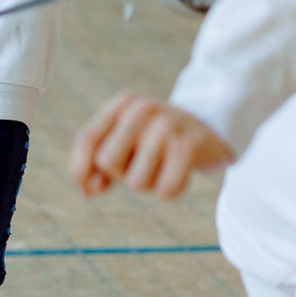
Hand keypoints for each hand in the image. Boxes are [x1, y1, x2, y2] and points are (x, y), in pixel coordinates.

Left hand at [72, 92, 232, 199]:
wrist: (216, 126)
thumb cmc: (163, 139)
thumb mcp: (130, 139)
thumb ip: (102, 162)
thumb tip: (89, 190)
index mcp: (123, 103)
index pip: (87, 140)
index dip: (80, 171)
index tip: (90, 193)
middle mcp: (141, 109)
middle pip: (107, 163)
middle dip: (123, 174)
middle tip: (146, 163)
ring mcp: (165, 126)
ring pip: (135, 182)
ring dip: (150, 184)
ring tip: (166, 165)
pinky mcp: (187, 146)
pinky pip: (165, 190)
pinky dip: (173, 189)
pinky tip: (183, 172)